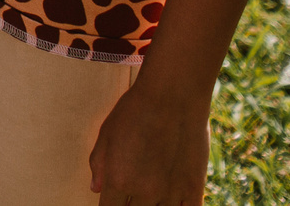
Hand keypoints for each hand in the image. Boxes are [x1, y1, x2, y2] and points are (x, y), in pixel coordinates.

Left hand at [87, 77, 210, 205]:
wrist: (174, 95)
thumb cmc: (135, 109)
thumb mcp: (107, 133)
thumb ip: (99, 164)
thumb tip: (96, 189)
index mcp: (118, 180)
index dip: (110, 205)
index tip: (114, 199)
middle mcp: (144, 193)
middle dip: (131, 205)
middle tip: (135, 189)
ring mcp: (171, 193)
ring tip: (153, 192)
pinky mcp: (194, 189)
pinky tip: (174, 200)